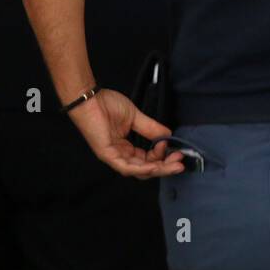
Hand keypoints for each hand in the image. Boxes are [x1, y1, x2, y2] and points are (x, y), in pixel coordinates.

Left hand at [68, 88, 183, 178]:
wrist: (89, 98)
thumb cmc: (107, 105)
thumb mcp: (134, 116)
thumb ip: (150, 128)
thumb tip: (168, 135)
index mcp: (126, 148)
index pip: (147, 159)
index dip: (161, 156)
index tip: (171, 145)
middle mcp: (120, 156)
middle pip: (145, 169)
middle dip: (164, 167)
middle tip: (180, 164)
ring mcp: (113, 157)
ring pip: (138, 171)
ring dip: (157, 169)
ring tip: (174, 165)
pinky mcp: (107, 155)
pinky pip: (126, 167)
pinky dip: (141, 168)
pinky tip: (154, 166)